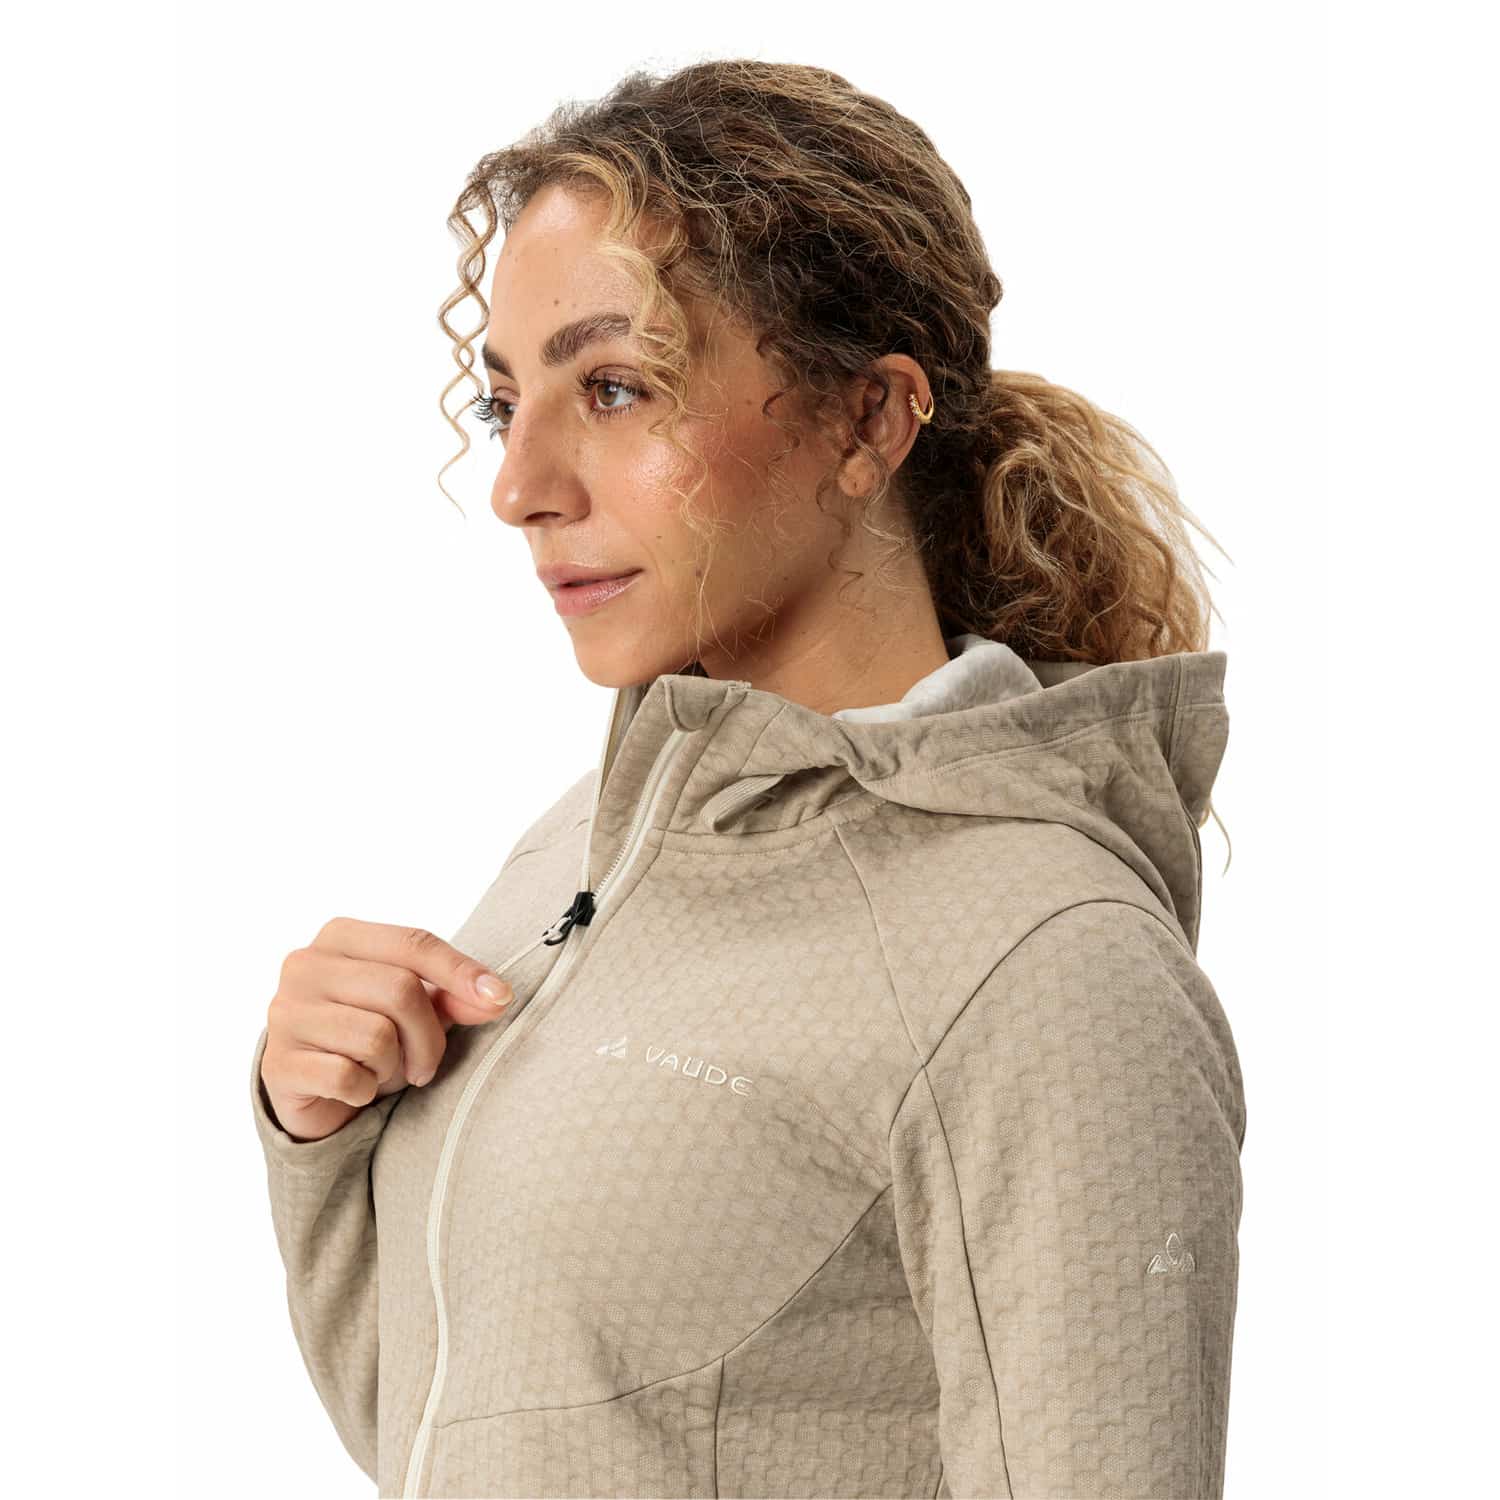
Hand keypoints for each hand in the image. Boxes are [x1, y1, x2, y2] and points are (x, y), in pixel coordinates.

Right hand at [259, 916, 513, 1141]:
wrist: (310, 1091)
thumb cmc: (367, 1036)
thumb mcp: (415, 1009)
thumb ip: (454, 996)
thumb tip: (496, 996)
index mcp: (341, 936)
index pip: (413, 943)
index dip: (461, 971)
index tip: (500, 998)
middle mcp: (306, 965)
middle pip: (401, 990)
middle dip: (428, 1036)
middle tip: (426, 1063)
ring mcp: (286, 1013)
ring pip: (376, 1036)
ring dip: (394, 1065)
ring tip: (382, 1070)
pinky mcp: (277, 1063)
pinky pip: (347, 1076)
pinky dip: (365, 1090)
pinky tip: (356, 1087)